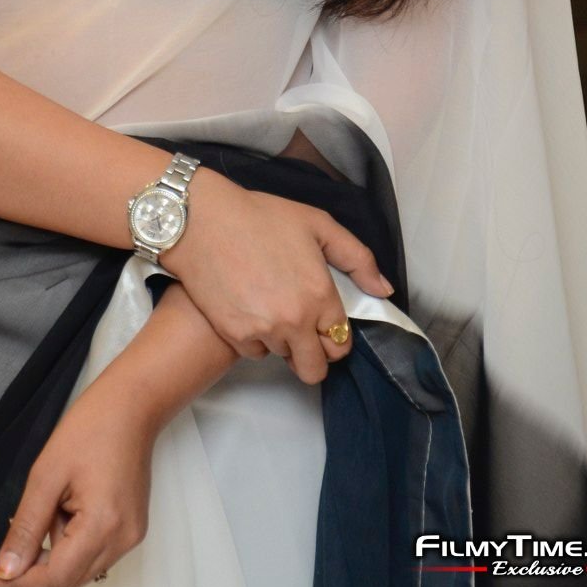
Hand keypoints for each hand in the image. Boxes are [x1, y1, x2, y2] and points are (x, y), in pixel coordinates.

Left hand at [0, 378, 155, 586]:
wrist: (131, 404)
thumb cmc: (93, 426)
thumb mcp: (46, 474)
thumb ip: (26, 527)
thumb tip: (8, 569)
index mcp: (104, 525)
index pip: (57, 578)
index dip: (23, 582)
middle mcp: (123, 538)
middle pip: (70, 579)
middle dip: (38, 566)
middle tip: (17, 538)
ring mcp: (131, 534)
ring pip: (82, 567)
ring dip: (57, 550)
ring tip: (55, 503)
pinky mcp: (132, 528)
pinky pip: (95, 551)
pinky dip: (74, 540)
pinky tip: (69, 506)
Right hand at [160, 170, 392, 384]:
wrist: (203, 221)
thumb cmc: (260, 217)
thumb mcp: (317, 224)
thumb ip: (357, 258)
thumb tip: (384, 290)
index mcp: (320, 295)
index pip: (341, 343)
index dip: (335, 335)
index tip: (325, 323)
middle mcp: (295, 321)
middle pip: (315, 369)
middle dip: (314, 353)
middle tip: (303, 328)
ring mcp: (264, 331)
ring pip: (284, 358)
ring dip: (283, 341)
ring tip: (271, 305)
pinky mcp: (235, 336)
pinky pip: (255, 352)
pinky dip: (256, 338)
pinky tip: (250, 307)